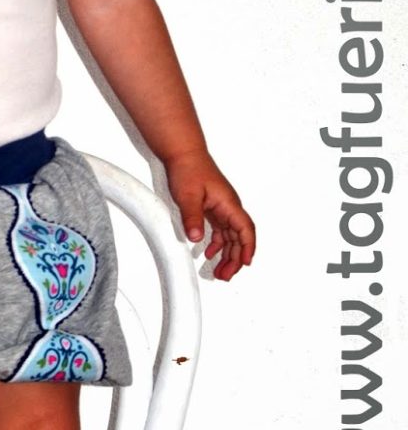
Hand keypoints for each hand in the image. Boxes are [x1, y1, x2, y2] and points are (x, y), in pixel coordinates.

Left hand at [163, 150, 255, 280]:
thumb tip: (197, 238)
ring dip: (226, 254)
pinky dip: (216, 243)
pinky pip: (219, 230)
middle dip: (235, 258)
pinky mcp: (212, 207)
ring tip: (219, 271)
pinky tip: (208, 253)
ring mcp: (221, 207)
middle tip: (225, 276)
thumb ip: (192, 217)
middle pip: (239, 237)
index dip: (247, 248)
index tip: (245, 264)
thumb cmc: (188, 168)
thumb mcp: (188, 196)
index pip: (245, 230)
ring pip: (230, 236)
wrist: (183, 152)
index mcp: (229, 204)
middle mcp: (228, 207)